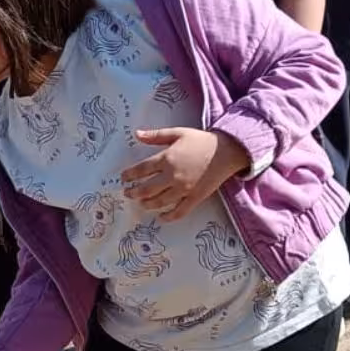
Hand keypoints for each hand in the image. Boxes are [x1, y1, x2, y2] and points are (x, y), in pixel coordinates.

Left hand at [119, 128, 250, 221]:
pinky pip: (179, 211)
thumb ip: (156, 136)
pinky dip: (168, 217)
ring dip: (147, 204)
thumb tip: (136, 134)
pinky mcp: (194, 198)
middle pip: (147, 189)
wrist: (225, 152)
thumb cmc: (201, 141)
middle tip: (127, 193)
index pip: (142, 170)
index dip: (130, 175)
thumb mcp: (177, 133)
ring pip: (160, 202)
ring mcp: (184, 189)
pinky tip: (161, 217)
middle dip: (134, 192)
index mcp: (167, 159)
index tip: (123, 178)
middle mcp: (172, 176)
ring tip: (141, 203)